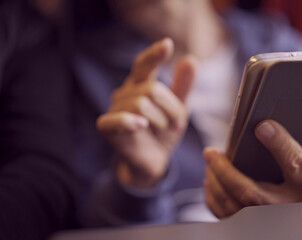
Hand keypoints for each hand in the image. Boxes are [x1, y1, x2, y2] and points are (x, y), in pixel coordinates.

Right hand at [97, 38, 196, 187]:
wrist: (154, 160)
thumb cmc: (164, 131)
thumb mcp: (179, 108)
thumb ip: (183, 86)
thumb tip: (190, 59)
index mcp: (140, 85)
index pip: (143, 64)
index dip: (154, 55)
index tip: (167, 44)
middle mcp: (125, 93)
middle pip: (152, 89)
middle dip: (172, 108)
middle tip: (178, 124)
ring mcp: (115, 109)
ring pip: (141, 104)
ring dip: (161, 121)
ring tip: (163, 130)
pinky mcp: (107, 127)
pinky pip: (116, 119)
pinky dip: (129, 122)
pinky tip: (141, 126)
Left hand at [204, 109, 301, 217]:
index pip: (295, 164)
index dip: (279, 143)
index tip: (262, 125)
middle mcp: (286, 208)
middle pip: (250, 192)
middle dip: (226, 172)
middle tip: (211, 152)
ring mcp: (266, 222)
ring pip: (232, 206)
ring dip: (215, 183)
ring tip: (210, 161)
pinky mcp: (250, 228)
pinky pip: (225, 216)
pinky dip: (214, 198)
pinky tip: (211, 181)